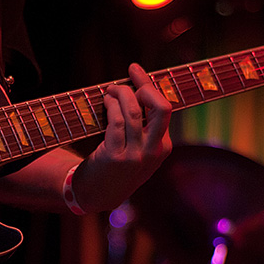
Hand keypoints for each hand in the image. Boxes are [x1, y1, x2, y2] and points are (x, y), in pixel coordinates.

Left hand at [71, 63, 171, 211]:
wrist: (99, 194)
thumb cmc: (117, 165)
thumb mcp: (140, 149)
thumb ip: (144, 126)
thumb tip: (135, 85)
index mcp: (164, 147)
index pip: (164, 108)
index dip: (148, 85)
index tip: (134, 70)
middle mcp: (154, 151)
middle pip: (161, 108)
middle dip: (144, 86)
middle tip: (127, 80)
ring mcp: (136, 155)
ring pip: (134, 112)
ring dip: (120, 93)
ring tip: (110, 90)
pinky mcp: (116, 157)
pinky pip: (116, 122)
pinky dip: (111, 105)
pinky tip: (106, 101)